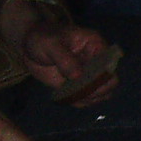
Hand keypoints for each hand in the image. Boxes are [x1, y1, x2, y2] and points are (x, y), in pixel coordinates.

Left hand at [0, 2, 116, 102]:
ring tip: (71, 95)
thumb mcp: (51, 44)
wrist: (30, 46)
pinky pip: (87, 98)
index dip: (103, 76)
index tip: (86, 83)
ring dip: (89, 98)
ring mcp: (89, 75)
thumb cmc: (42, 38)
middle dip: (97, 91)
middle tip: (79, 93)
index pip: (110, 64)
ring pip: (101, 93)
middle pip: (110, 81)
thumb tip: (78, 76)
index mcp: (96, 46)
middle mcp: (97, 61)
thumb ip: (65, 59)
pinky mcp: (80, 85)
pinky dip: (80, 102)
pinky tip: (68, 97)